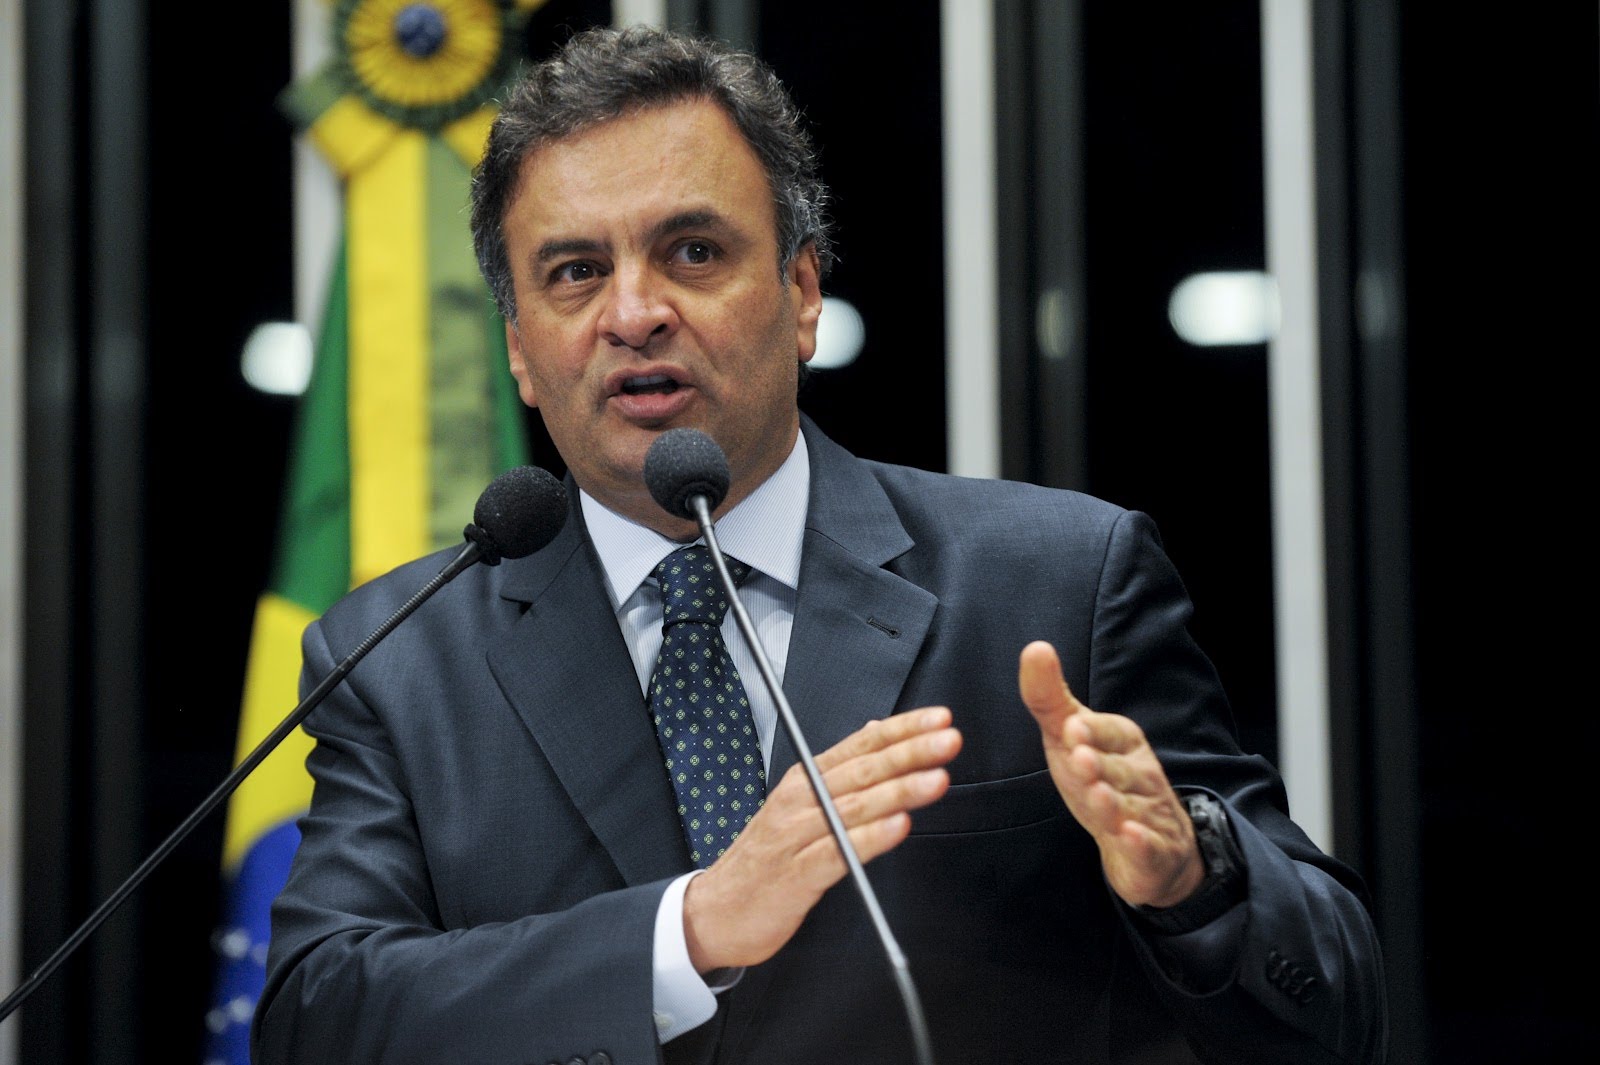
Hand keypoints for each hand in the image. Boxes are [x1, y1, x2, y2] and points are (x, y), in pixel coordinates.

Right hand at [682, 707, 961, 972]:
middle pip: (863, 769)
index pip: (861, 744)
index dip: (903, 729)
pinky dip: (870, 838)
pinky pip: (839, 852)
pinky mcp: (796, 875)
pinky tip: (897, 827)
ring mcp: (796, 836)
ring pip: (854, 806)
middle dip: (910, 752)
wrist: (716, 911)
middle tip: (948, 739)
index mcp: (804, 780)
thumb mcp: (800, 805)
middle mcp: (800, 800)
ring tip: (936, 778)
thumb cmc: (766, 859)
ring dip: (899, 790)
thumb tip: (876, 731)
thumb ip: (840, 770)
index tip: (940, 719)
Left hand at [1017, 641, 1202, 908]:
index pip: (1109, 733)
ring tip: (1098, 796)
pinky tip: (1130, 837)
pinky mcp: (1153, 852)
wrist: (1151, 845)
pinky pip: (1149, 847)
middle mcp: (1141, 774)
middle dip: (1100, 765)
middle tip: (1080, 757)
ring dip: (1114, 803)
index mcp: (1123, 742)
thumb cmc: (1102, 778)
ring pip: (1131, 808)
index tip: (1072, 727)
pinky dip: (1141, 843)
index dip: (1091, 733)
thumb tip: (1034, 647)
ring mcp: (1150, 814)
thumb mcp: (1071, 737)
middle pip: (1118, 771)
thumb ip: (1049, 697)